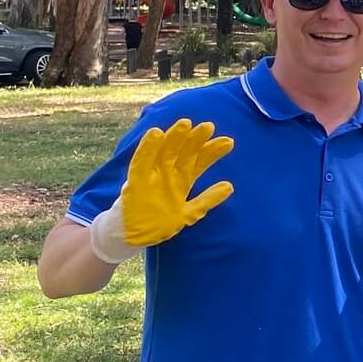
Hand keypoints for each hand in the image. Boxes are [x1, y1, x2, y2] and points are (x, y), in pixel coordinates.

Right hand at [91, 119, 234, 263]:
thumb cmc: (159, 223)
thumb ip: (207, 200)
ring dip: (174, 138)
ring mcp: (152, 176)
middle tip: (209, 126)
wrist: (132, 237)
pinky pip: (141, 163)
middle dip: (196, 140)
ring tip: (185, 124)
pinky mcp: (135, 183)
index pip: (199, 162)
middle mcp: (168, 174)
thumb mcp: (188, 213)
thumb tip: (229, 186)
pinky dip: (147, 149)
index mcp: (182, 180)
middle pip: (184, 153)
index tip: (228, 142)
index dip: (212, 152)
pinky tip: (156, 134)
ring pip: (165, 153)